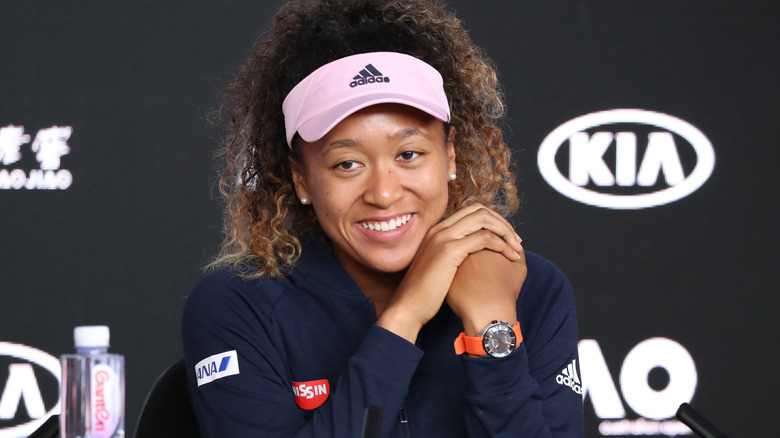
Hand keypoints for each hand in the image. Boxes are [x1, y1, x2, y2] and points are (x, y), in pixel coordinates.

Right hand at [377, 204, 522, 341]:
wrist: (408, 306)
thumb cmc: (425, 293)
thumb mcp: (439, 267)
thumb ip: (453, 255)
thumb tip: (474, 256)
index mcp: (437, 230)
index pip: (471, 212)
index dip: (493, 221)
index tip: (506, 238)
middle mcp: (440, 229)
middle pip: (480, 210)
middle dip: (502, 223)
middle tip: (516, 241)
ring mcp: (443, 237)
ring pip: (484, 219)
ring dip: (506, 232)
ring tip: (516, 248)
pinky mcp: (449, 250)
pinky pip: (484, 238)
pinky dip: (502, 245)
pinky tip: (510, 258)